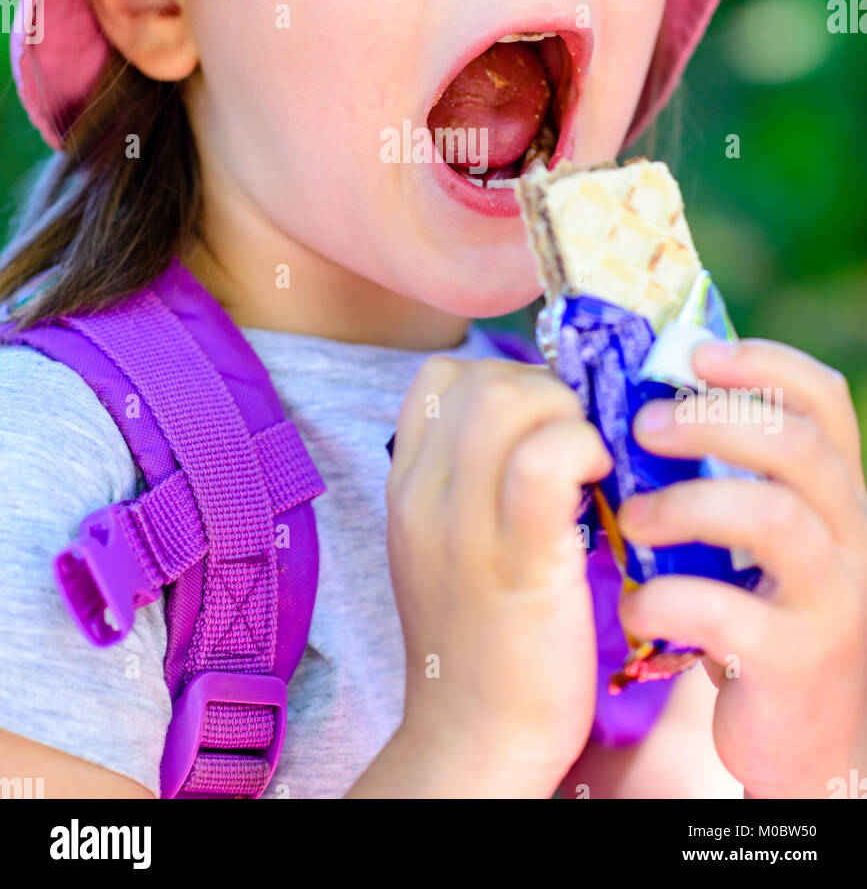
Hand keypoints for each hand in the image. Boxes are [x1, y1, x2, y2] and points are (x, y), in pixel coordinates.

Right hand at [388, 355, 612, 792]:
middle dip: (546, 389)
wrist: (474, 737)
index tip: (541, 422)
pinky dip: (581, 448)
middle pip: (480, 378)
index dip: (503, 378)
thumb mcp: (447, 545)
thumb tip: (538, 422)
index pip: (440, 377)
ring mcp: (464, 526)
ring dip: (567, 414)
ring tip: (589, 464)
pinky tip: (598, 482)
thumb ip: (469, 480)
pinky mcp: (519, 559)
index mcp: (405, 487)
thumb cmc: (480, 639)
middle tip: (577, 443)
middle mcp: (423, 496)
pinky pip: (544, 461)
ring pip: (508, 400)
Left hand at [615, 337, 866, 799]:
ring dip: (688, 504)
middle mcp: (847, 532)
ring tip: (632, 515)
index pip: (823, 400)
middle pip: (799, 446)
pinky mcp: (795, 660)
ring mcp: (830, 597)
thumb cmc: (757, 608)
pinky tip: (636, 604)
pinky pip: (734, 614)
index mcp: (831, 488)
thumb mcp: (753, 530)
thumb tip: (635, 393)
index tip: (694, 353)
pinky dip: (670, 599)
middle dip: (714, 422)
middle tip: (642, 427)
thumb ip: (721, 470)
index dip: (764, 363)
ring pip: (776, 517)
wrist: (801, 734)